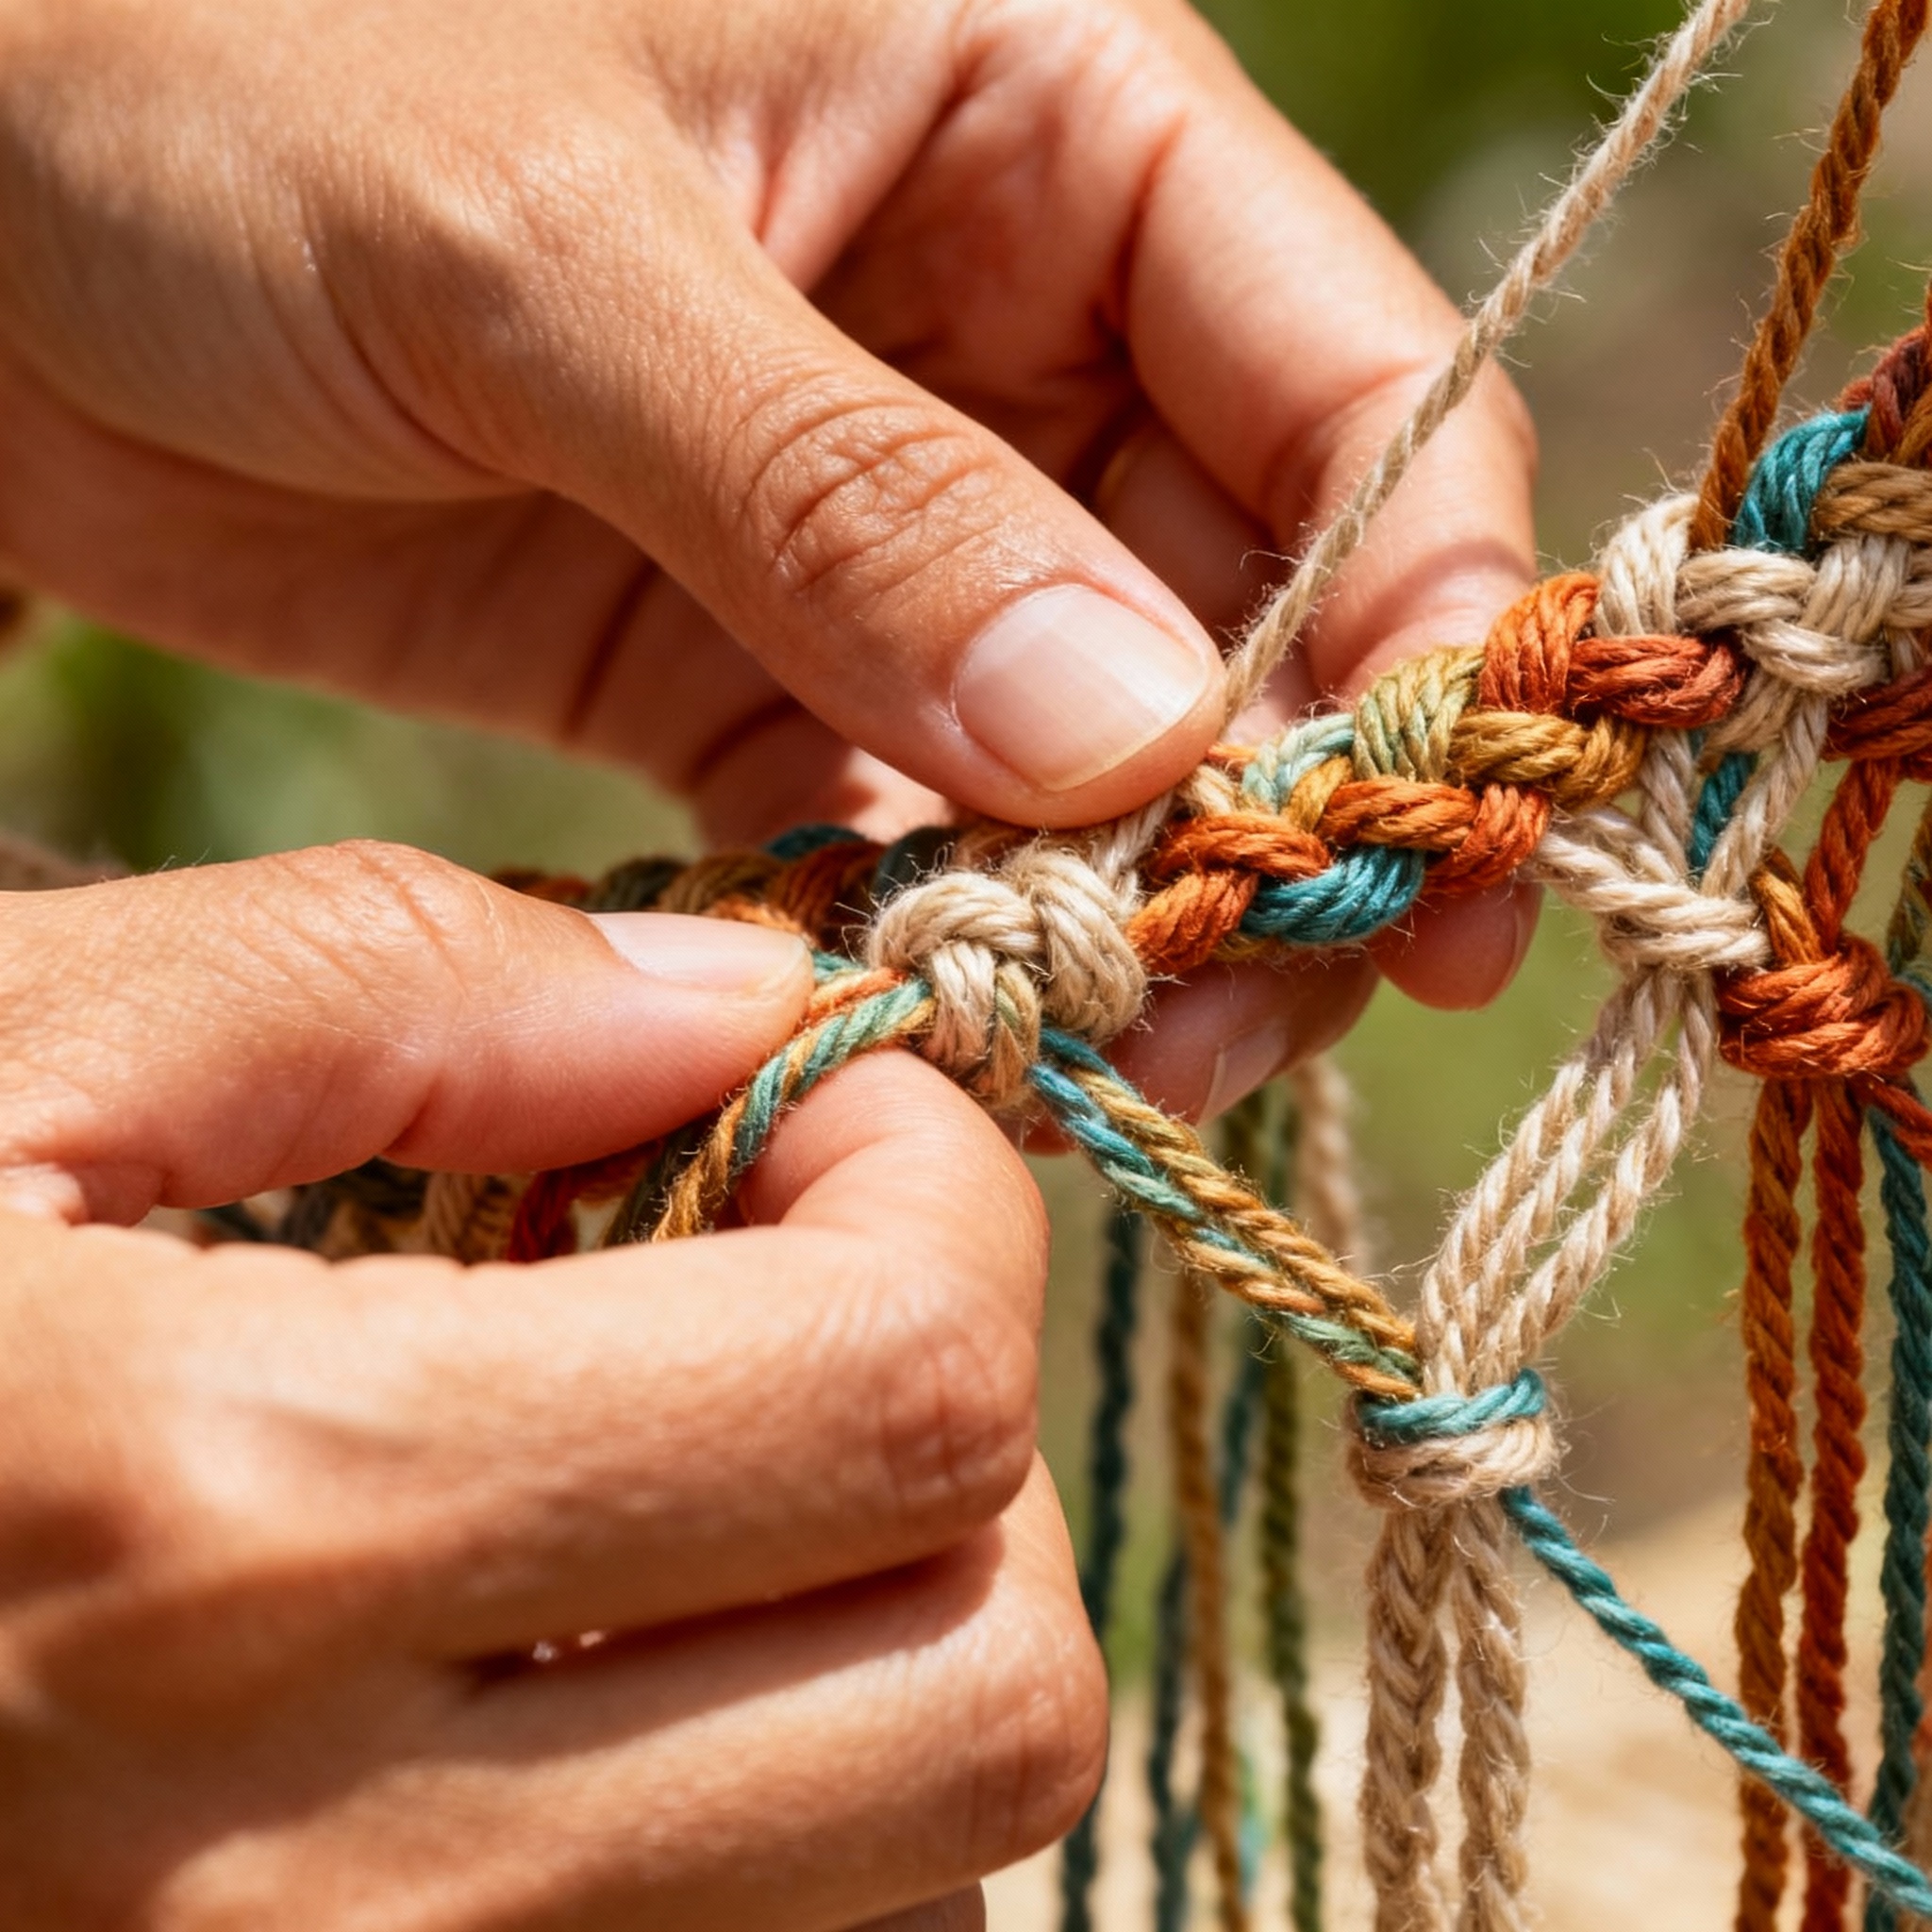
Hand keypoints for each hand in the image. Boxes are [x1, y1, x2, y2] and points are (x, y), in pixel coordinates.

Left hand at [0, 0, 1537, 1115]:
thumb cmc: (214, 60)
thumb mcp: (546, 242)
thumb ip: (849, 490)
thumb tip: (1129, 728)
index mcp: (1048, 116)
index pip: (1348, 378)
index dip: (1426, 612)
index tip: (1428, 834)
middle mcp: (1007, 327)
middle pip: (1254, 600)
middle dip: (1270, 813)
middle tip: (1241, 1008)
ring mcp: (882, 518)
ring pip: (1086, 745)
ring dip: (1107, 905)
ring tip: (1099, 1056)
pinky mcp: (741, 659)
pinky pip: (893, 816)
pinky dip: (921, 926)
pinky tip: (927, 1021)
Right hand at [0, 844, 1098, 1929]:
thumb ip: (368, 982)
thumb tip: (729, 999)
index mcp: (229, 1528)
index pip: (908, 1391)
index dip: (935, 1202)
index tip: (831, 1115)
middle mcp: (339, 1912)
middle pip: (991, 1698)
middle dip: (948, 1455)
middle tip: (788, 1308)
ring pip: (919, 1893)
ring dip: (874, 1663)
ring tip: (667, 1516)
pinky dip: (771, 1838)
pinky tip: (592, 1703)